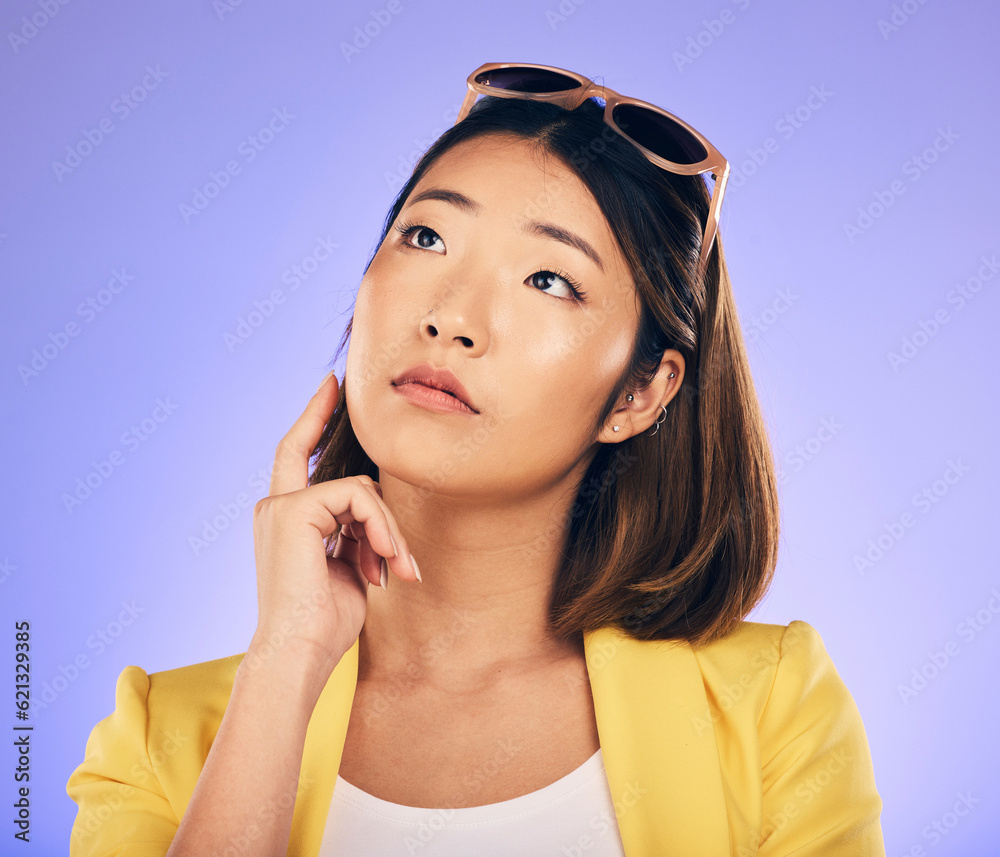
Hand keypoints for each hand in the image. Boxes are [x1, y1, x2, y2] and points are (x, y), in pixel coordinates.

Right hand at [247, 372, 418, 684]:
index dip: (312, 417)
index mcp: (284, 520)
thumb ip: (355, 534)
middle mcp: (276, 507)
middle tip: (393, 540)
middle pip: (338, 472)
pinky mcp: (294, 510)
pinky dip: (381, 528)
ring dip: (388, 531)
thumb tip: (378, 516)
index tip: (330, 384)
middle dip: (365, 487)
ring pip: (360, 490)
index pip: (297, 455)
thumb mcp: (348, 570)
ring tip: (396, 571)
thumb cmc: (324, 624)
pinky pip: (357, 498)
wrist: (299, 653)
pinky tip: (385, 562)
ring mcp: (281, 507)